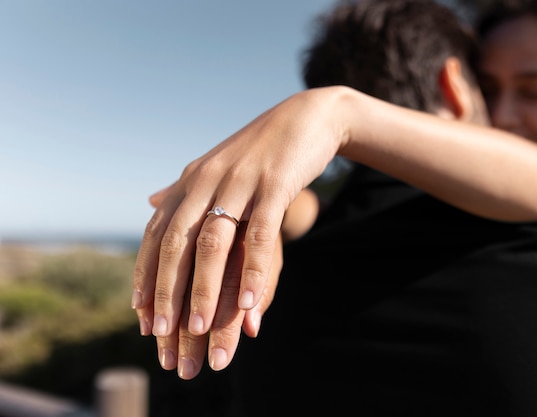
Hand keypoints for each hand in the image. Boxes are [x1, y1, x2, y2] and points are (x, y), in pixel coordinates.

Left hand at [131, 87, 346, 370]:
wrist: (307, 118)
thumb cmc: (260, 150)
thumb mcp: (216, 167)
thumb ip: (184, 189)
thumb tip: (151, 201)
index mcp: (192, 181)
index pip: (158, 234)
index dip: (146, 274)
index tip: (141, 316)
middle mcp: (208, 181)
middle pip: (177, 243)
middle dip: (167, 290)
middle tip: (163, 334)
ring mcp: (241, 183)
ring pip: (214, 243)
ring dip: (205, 289)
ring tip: (200, 330)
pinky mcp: (275, 185)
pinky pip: (261, 235)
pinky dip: (254, 272)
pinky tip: (251, 306)